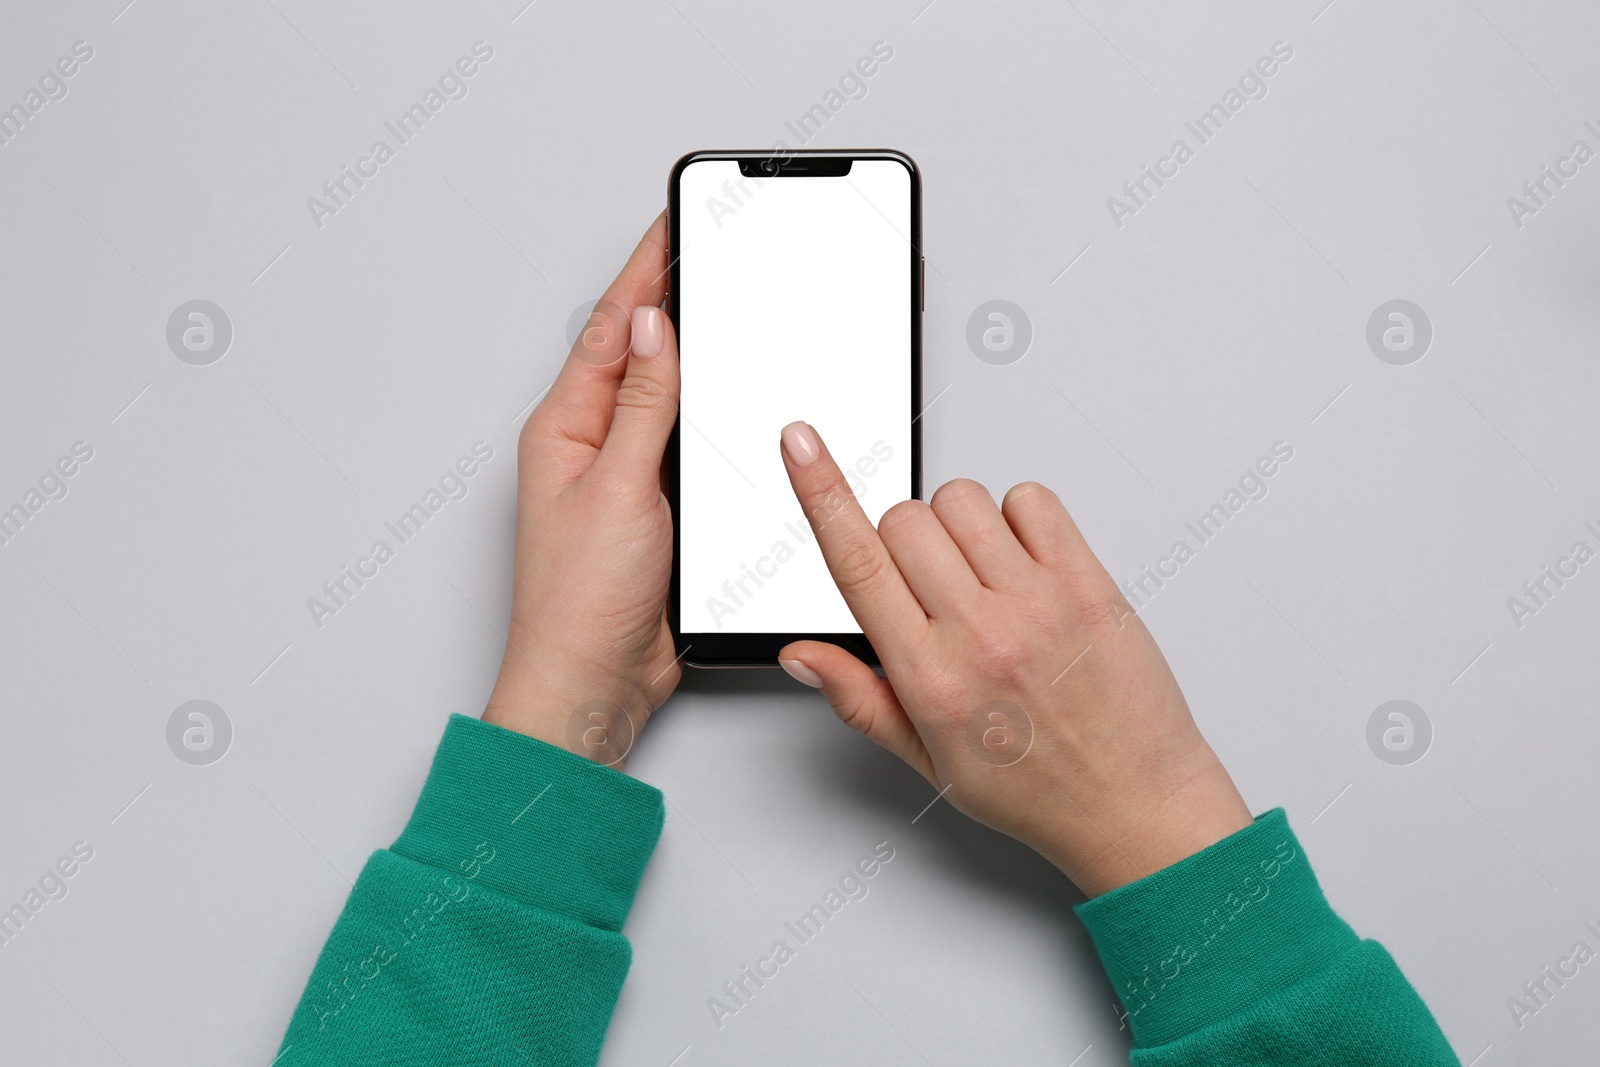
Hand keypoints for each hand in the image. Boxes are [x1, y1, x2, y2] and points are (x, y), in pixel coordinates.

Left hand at [483, 215, 680, 768]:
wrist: (590, 684)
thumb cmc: (580, 604)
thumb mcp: (618, 490)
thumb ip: (644, 408)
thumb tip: (657, 329)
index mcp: (565, 428)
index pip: (614, 330)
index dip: (646, 272)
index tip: (674, 224)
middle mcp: (590, 445)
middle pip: (636, 353)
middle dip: (666, 296)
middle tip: (698, 244)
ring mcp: (622, 477)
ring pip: (661, 396)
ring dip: (688, 352)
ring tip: (712, 298)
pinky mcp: (653, 510)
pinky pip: (681, 443)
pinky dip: (704, 413)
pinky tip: (723, 397)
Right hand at [774, 421, 1251, 895]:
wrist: (1136, 805)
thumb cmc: (1037, 789)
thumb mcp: (929, 761)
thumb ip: (859, 699)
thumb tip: (801, 655)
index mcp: (931, 678)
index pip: (856, 562)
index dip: (820, 491)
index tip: (800, 442)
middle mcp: (980, 632)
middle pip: (904, 520)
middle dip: (902, 540)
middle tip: (931, 588)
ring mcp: (1039, 603)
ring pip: (963, 500)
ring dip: (957, 524)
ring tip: (982, 577)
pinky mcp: (1089, 584)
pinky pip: (1033, 501)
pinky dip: (1019, 518)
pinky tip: (1024, 565)